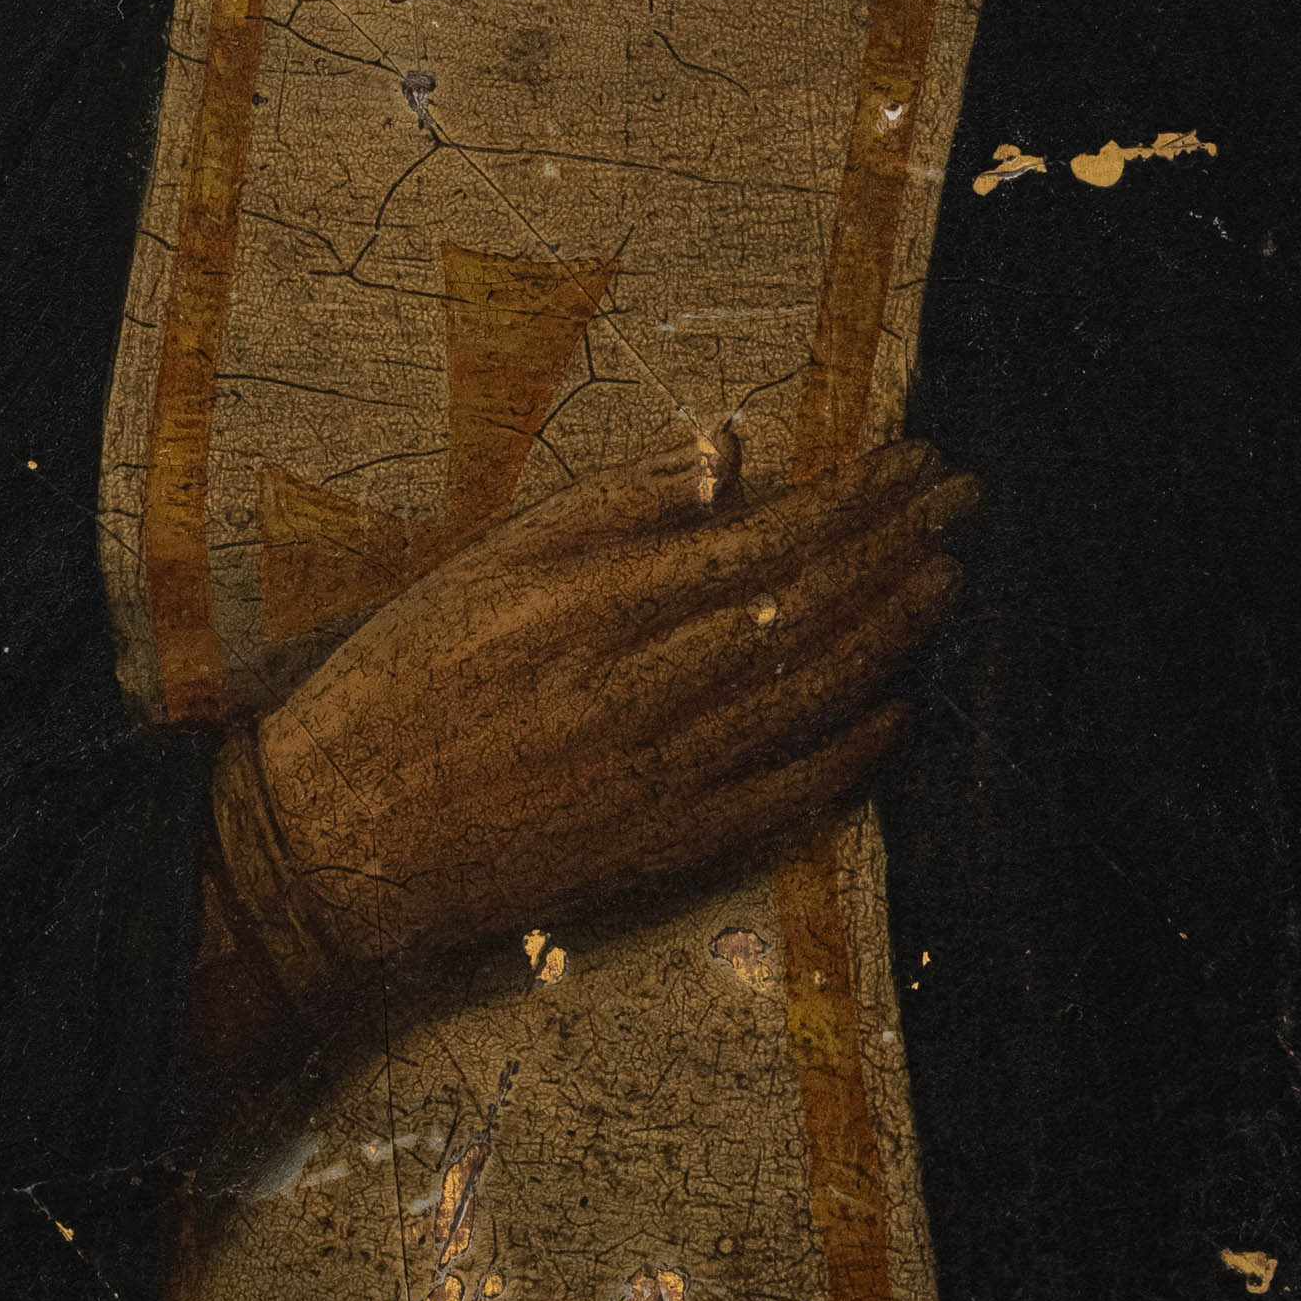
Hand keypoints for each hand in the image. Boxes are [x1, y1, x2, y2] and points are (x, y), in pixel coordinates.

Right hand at [245, 430, 970, 974]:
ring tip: (947, 580)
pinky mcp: (661, 851)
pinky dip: (848, 751)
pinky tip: (893, 708)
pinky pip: (785, 797)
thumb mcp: (486, 565)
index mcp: (595, 606)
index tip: (910, 458)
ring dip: (892, 631)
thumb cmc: (401, 683)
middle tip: (962, 500)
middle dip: (897, 546)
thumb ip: (611, 506)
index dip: (854, 497)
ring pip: (809, 694)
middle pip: (807, 608)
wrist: (338, 845)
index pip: (765, 538)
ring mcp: (659, 779)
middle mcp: (642, 691)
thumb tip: (728, 449)